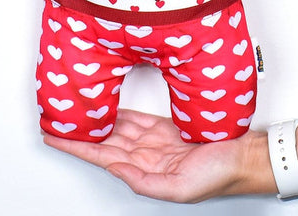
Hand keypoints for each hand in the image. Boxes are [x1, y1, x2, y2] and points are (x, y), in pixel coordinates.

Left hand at [43, 109, 272, 202]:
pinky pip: (134, 119)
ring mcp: (153, 141)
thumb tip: (116, 168)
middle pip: (103, 141)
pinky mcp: (164, 127)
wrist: (242, 154)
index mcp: (145, 172)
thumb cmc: (219, 174)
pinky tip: (103, 108)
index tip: (55, 137)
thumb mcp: (180, 189)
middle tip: (56, 118)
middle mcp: (145, 156)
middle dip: (80, 132)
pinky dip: (116, 114)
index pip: (102, 157)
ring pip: (115, 128)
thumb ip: (145, 182)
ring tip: (73, 112)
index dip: (77, 147)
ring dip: (94, 121)